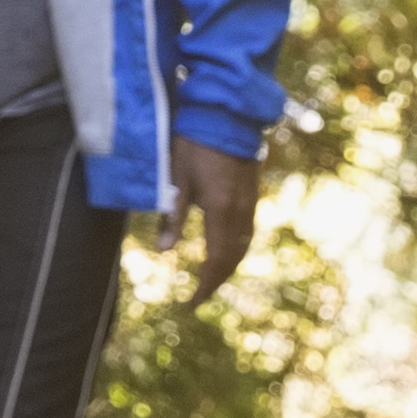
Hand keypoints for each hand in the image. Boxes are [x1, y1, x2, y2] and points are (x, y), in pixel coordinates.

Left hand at [171, 139, 258, 295]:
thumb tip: (163, 251)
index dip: (205, 286)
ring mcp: (250, 202)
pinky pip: (248, 232)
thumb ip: (173, 217)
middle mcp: (240, 211)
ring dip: (228, 266)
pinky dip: (236, 249)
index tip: (192, 303)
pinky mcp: (253, 193)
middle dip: (217, 281)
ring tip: (210, 278)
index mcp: (221, 211)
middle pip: (233, 259)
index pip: (216, 262)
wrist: (225, 114)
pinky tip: (225, 248)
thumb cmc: (195, 143)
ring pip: (243, 247)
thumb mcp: (177, 178)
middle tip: (199, 296)